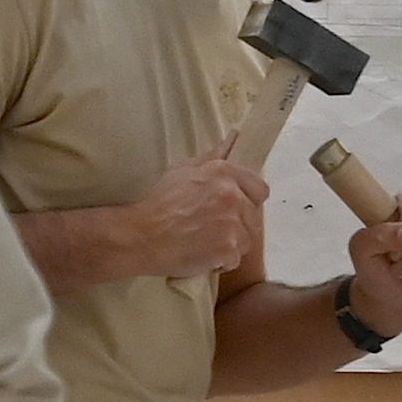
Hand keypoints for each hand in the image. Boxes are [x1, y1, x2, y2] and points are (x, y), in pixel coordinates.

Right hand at [115, 150, 267, 283]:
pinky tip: (203, 256)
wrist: (141, 235)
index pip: (260, 188)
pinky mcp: (228, 248)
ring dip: (230, 244)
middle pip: (253, 217)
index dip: (249, 200)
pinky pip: (234, 259)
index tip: (236, 208)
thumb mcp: (182, 170)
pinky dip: (221, 262)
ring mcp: (232, 223)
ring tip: (206, 243)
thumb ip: (212, 157)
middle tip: (213, 229)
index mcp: (223, 173)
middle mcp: (232, 195)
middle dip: (238, 225)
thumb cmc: (158, 202)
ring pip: (246, 240)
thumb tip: (234, 139)